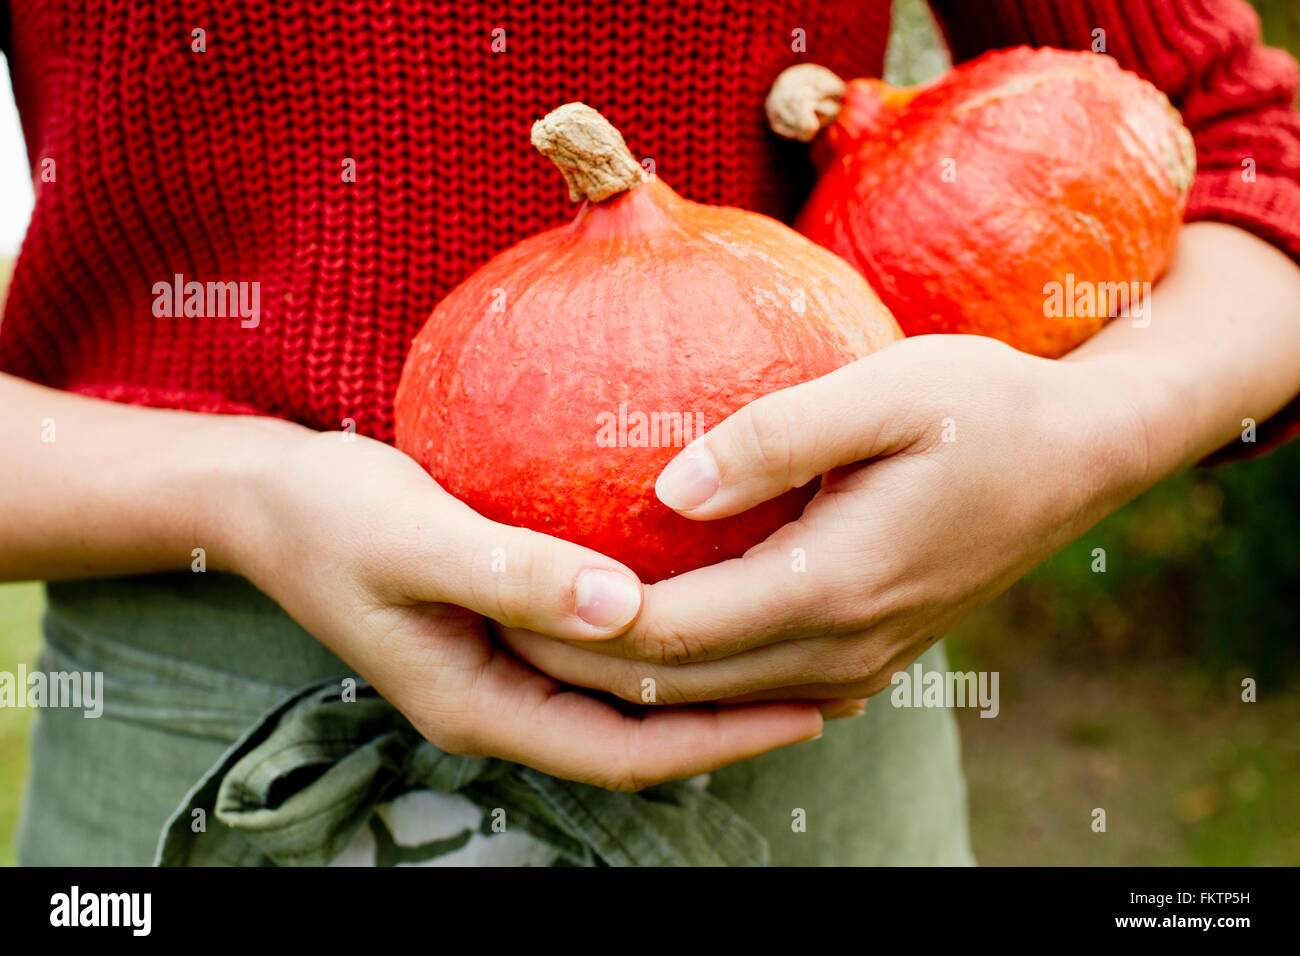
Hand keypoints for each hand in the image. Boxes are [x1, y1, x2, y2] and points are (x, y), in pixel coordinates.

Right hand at [229, 429, 824, 789]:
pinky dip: (662, 640)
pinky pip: (600, 653)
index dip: (721, 740)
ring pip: (625, 701)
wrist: (268, 501)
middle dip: (734, 721)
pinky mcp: (504, 628)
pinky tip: (711, 597)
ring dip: (708, 685)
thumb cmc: (331, 515)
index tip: (807, 709)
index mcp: (481, 705)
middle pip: (640, 738)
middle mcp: (501, 703)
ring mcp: (502, 669)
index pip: (626, 752)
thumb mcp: (414, 538)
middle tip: (831, 684)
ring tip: (794, 649)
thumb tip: (624, 608)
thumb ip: (512, 572)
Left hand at [499, 334, 1150, 703]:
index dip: (577, 623)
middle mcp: (841, 645)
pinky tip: (645, 625)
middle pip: (675, 685)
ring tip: (547, 626)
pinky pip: (755, 683)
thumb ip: (773, 437)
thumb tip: (666, 487)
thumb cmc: (985, 404)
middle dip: (580, 662)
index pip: (667, 634)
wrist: (1081, 456)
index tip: (501, 587)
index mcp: (831, 586)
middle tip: (495, 615)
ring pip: (711, 696)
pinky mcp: (867, 651)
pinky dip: (688, 668)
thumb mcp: (885, 389)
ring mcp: (858, 660)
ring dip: (628, 673)